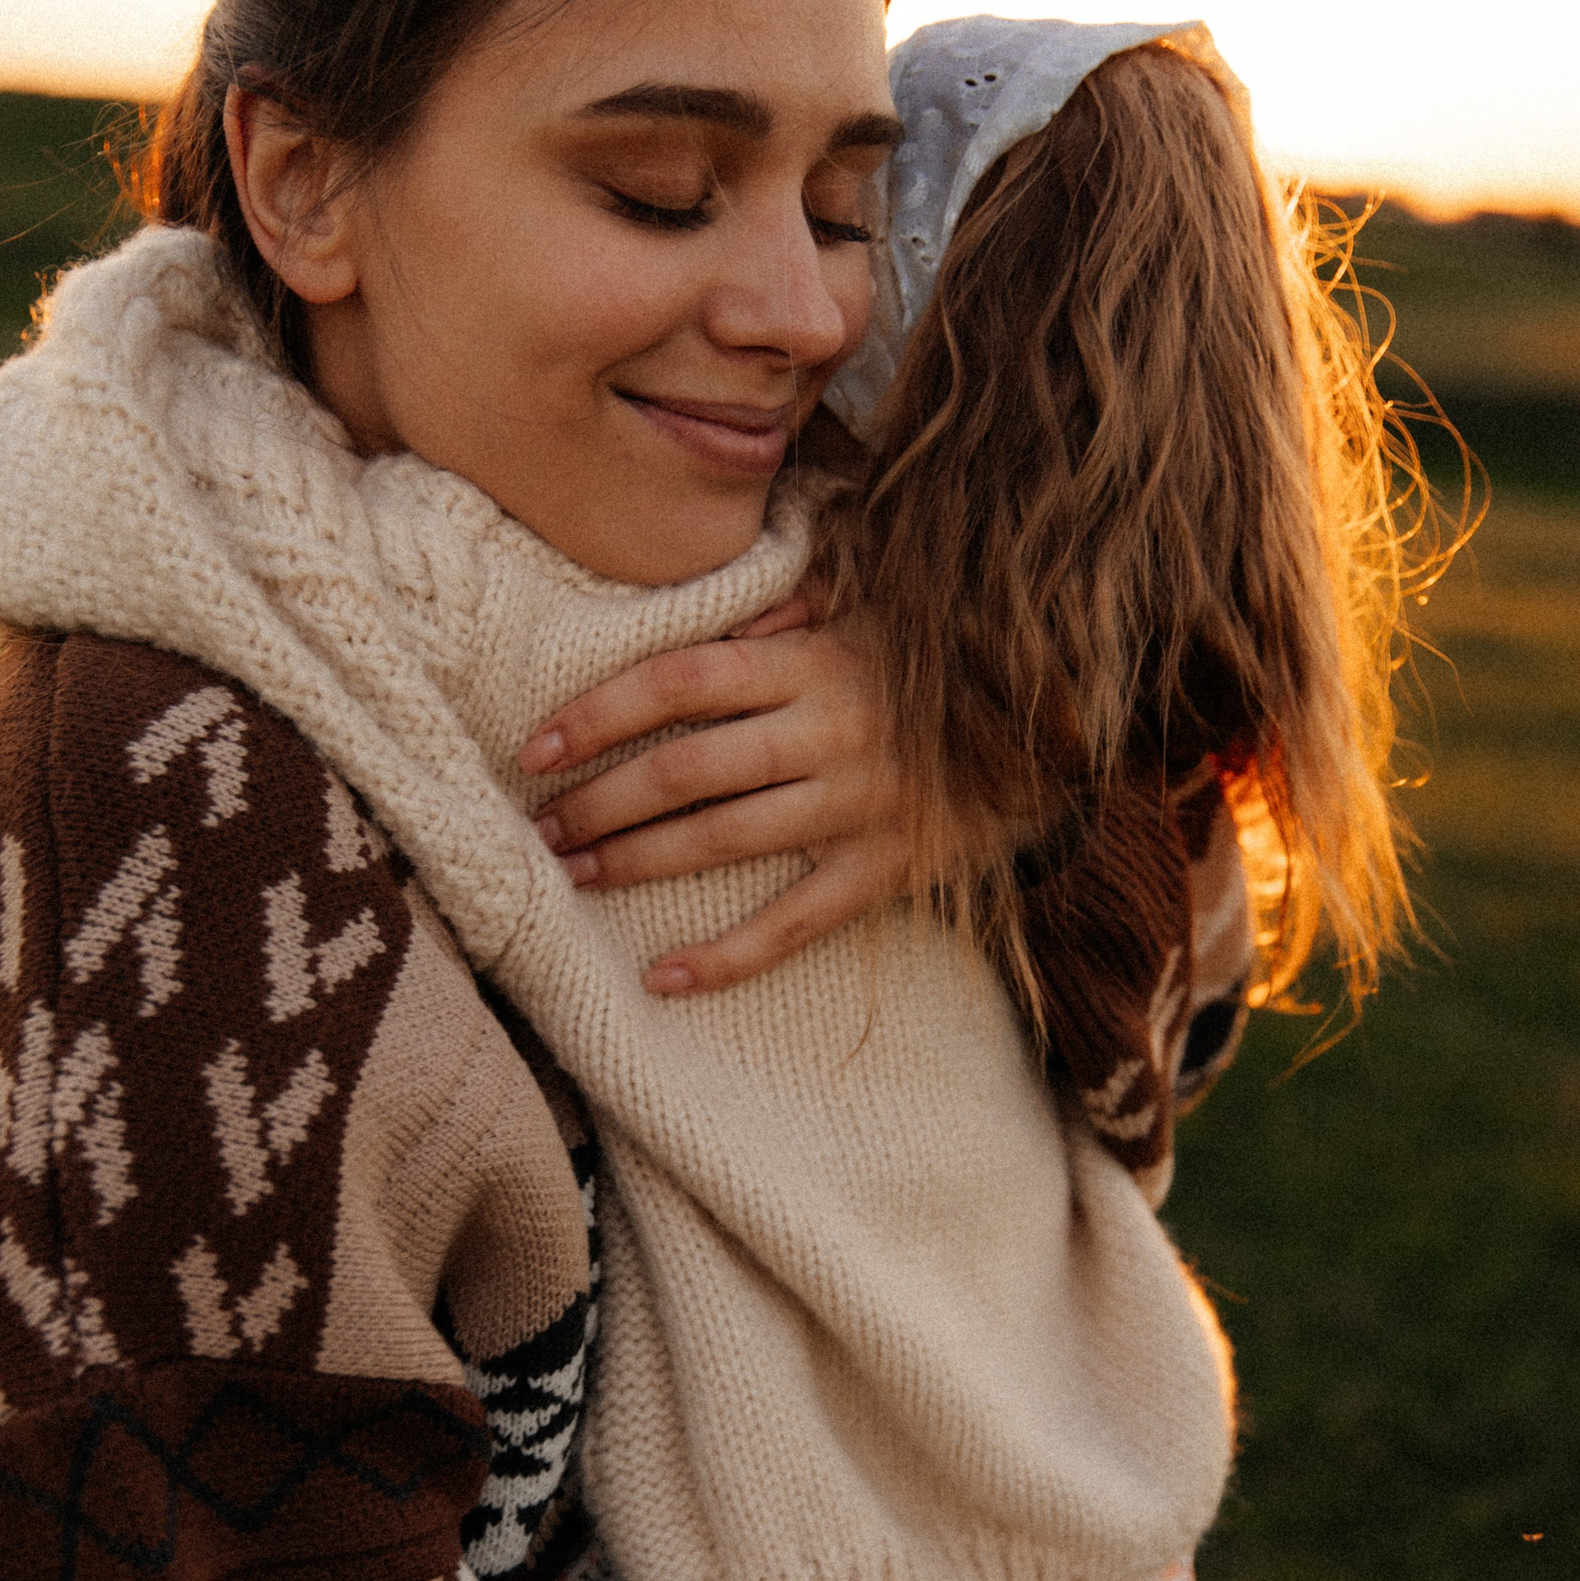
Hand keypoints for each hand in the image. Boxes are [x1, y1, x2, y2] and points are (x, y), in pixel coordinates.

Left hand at [516, 595, 911, 993]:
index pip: (681, 680)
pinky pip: (793, 923)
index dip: (598, 713)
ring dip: (635, 862)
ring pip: (722, 840)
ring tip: (573, 877)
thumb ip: (790, 603)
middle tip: (537, 828)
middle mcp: (828, 733)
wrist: (1045, 735)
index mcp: (813, 661)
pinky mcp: (883, 871)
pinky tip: (663, 977)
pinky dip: (727, 956)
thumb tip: (720, 612)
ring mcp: (856, 807)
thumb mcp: (870, 606)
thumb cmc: (932, 666)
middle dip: (598, 801)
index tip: (534, 748)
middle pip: (685, 769)